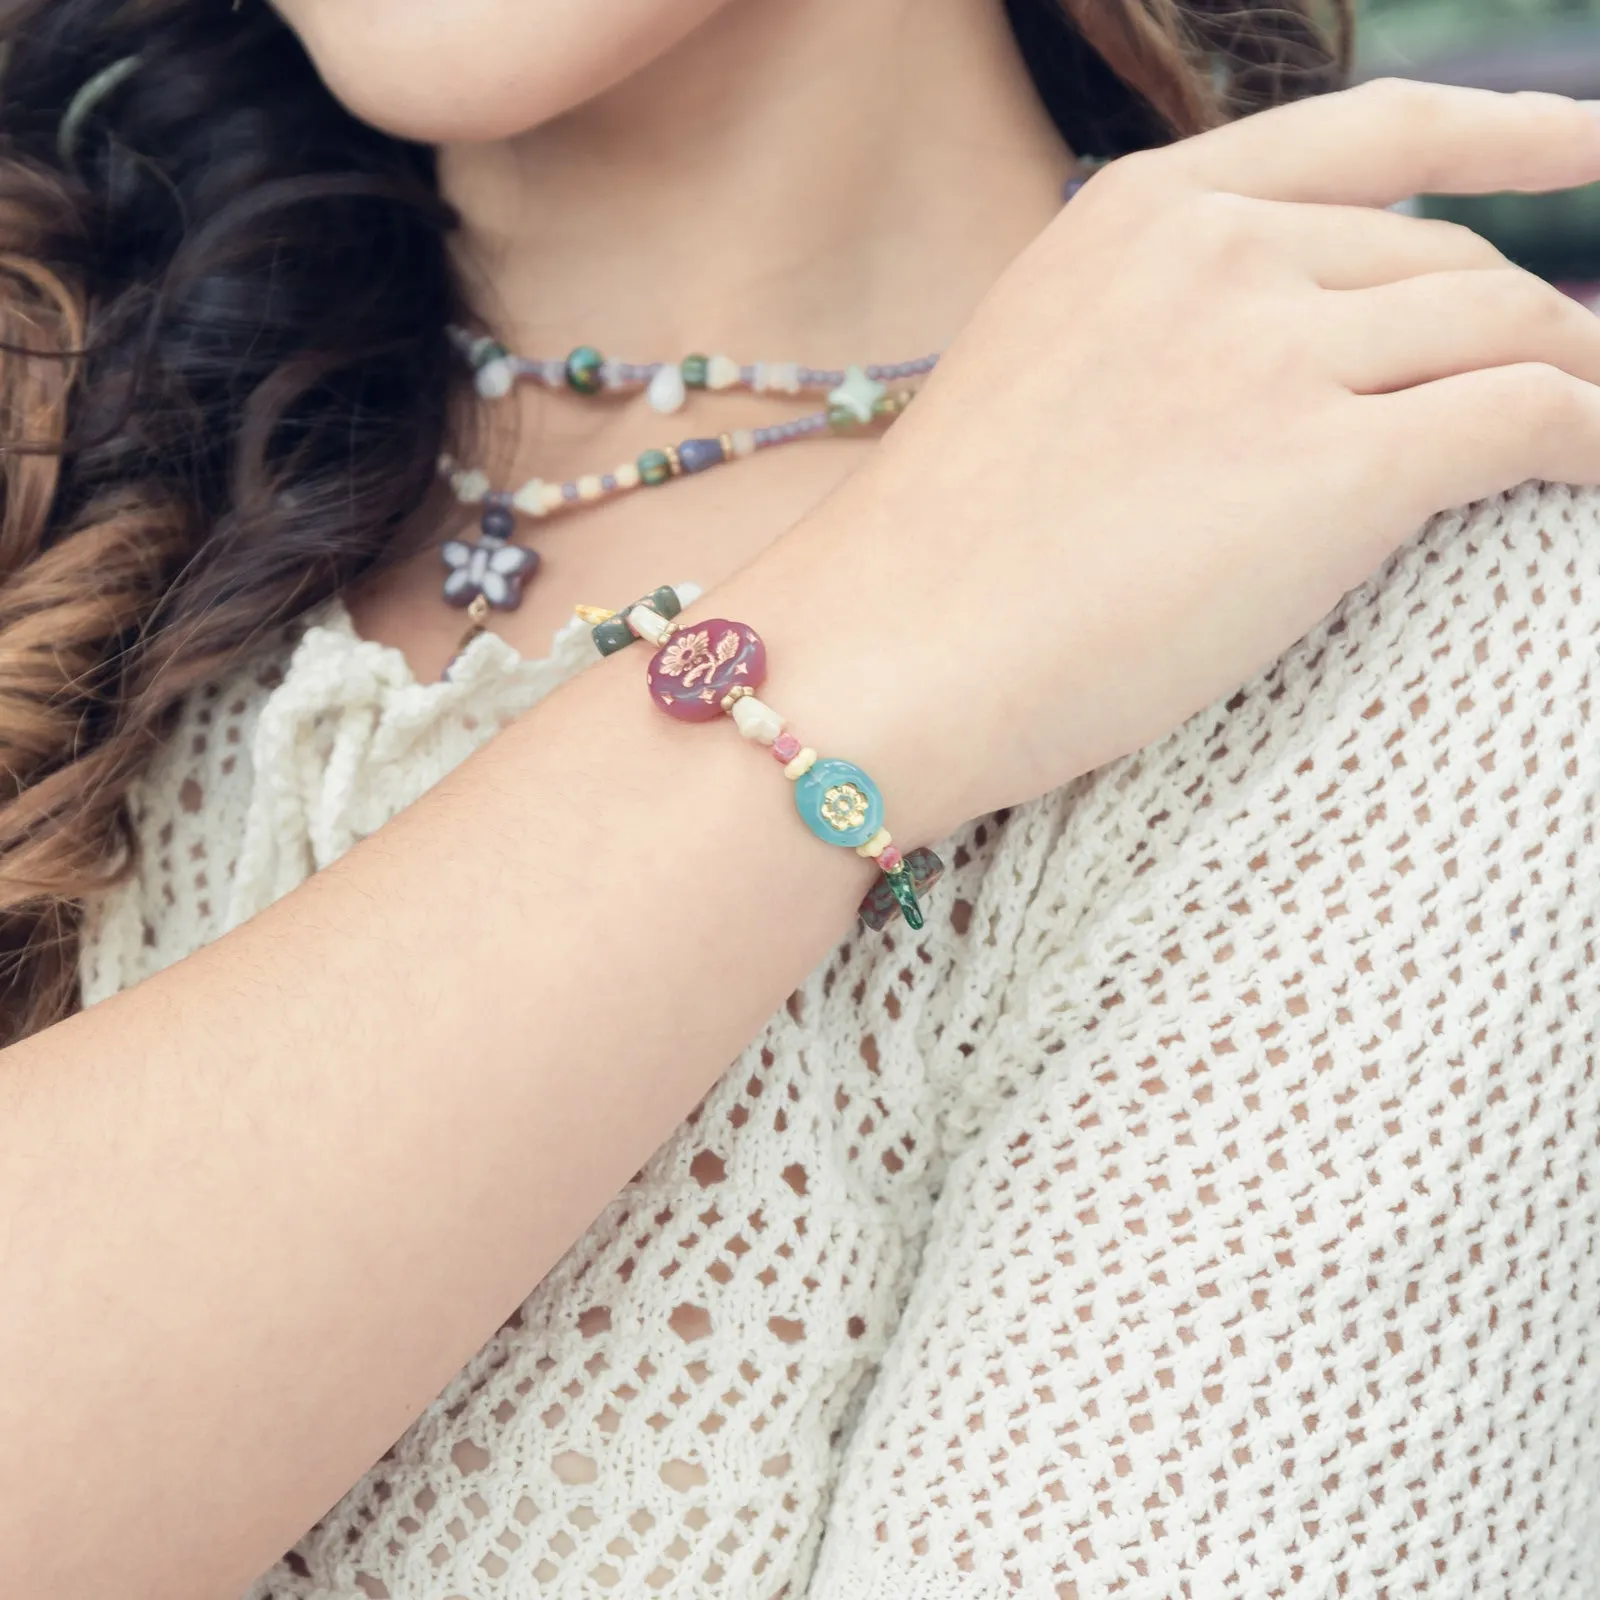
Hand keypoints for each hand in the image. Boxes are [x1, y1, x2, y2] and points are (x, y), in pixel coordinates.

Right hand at [768, 81, 1599, 839]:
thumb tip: (1285, 358)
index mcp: (1144, 215)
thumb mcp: (1042, 371)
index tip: (1586, 143)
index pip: (1370, 136)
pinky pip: (1527, 421)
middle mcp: (1222, 254)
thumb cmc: (943, 556)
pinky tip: (1592, 477)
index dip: (1505, 128)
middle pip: (1450, 259)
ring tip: (1580, 443)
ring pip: (1507, 331)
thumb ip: (1163, 328)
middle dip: (1519, 324)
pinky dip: (1587, 445)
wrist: (889, 652)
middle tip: (1554, 391)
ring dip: (1568, 386)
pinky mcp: (1335, 469)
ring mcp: (1278, 352)